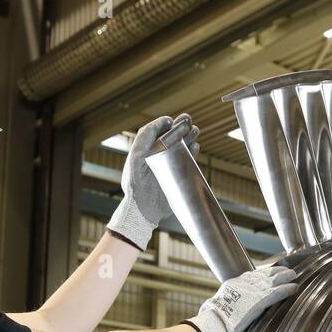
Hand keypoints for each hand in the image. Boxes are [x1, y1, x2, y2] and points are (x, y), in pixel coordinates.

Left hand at [108, 113, 198, 249]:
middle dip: (179, 127)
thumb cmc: (135, 187)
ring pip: (180, 147)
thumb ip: (142, 142)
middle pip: (169, 136)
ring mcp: (168, 166)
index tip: (170, 120)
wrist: (143, 211)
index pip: (154, 132)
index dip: (162, 124)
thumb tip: (157, 125)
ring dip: (188, 137)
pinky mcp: (177, 176)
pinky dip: (192, 152)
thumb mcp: (135, 161)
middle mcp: (156, 156)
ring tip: (194, 130)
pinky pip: (187, 161)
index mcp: (144, 151)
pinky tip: (195, 146)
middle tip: (187, 119)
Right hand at [186, 264, 299, 331]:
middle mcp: (243, 284)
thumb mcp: (216, 306)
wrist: (214, 322)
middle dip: (275, 271)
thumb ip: (225, 304)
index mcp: (232, 284)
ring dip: (284, 277)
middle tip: (285, 269)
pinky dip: (286, 289)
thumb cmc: (212, 319)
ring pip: (272, 280)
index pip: (250, 275)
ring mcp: (252, 291)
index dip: (261, 273)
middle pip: (263, 274)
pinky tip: (294, 287)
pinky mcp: (259, 301)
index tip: (268, 271)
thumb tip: (221, 309)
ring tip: (293, 275)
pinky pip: (276, 292)